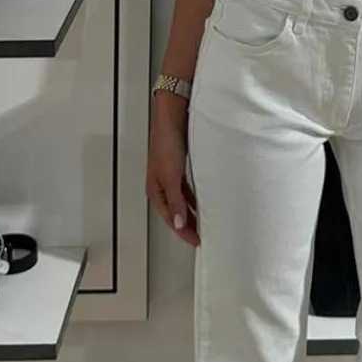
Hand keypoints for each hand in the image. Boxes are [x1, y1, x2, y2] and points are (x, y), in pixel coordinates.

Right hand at [147, 97, 199, 246]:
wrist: (171, 119)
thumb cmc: (166, 144)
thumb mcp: (171, 177)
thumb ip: (176, 201)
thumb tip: (178, 224)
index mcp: (156, 191)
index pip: (170, 219)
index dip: (183, 232)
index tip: (196, 242)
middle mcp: (162, 186)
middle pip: (175, 212)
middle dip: (187, 225)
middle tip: (202, 237)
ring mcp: (171, 178)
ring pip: (182, 202)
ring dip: (192, 213)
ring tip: (205, 224)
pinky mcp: (180, 169)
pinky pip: (188, 190)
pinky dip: (195, 199)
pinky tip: (204, 202)